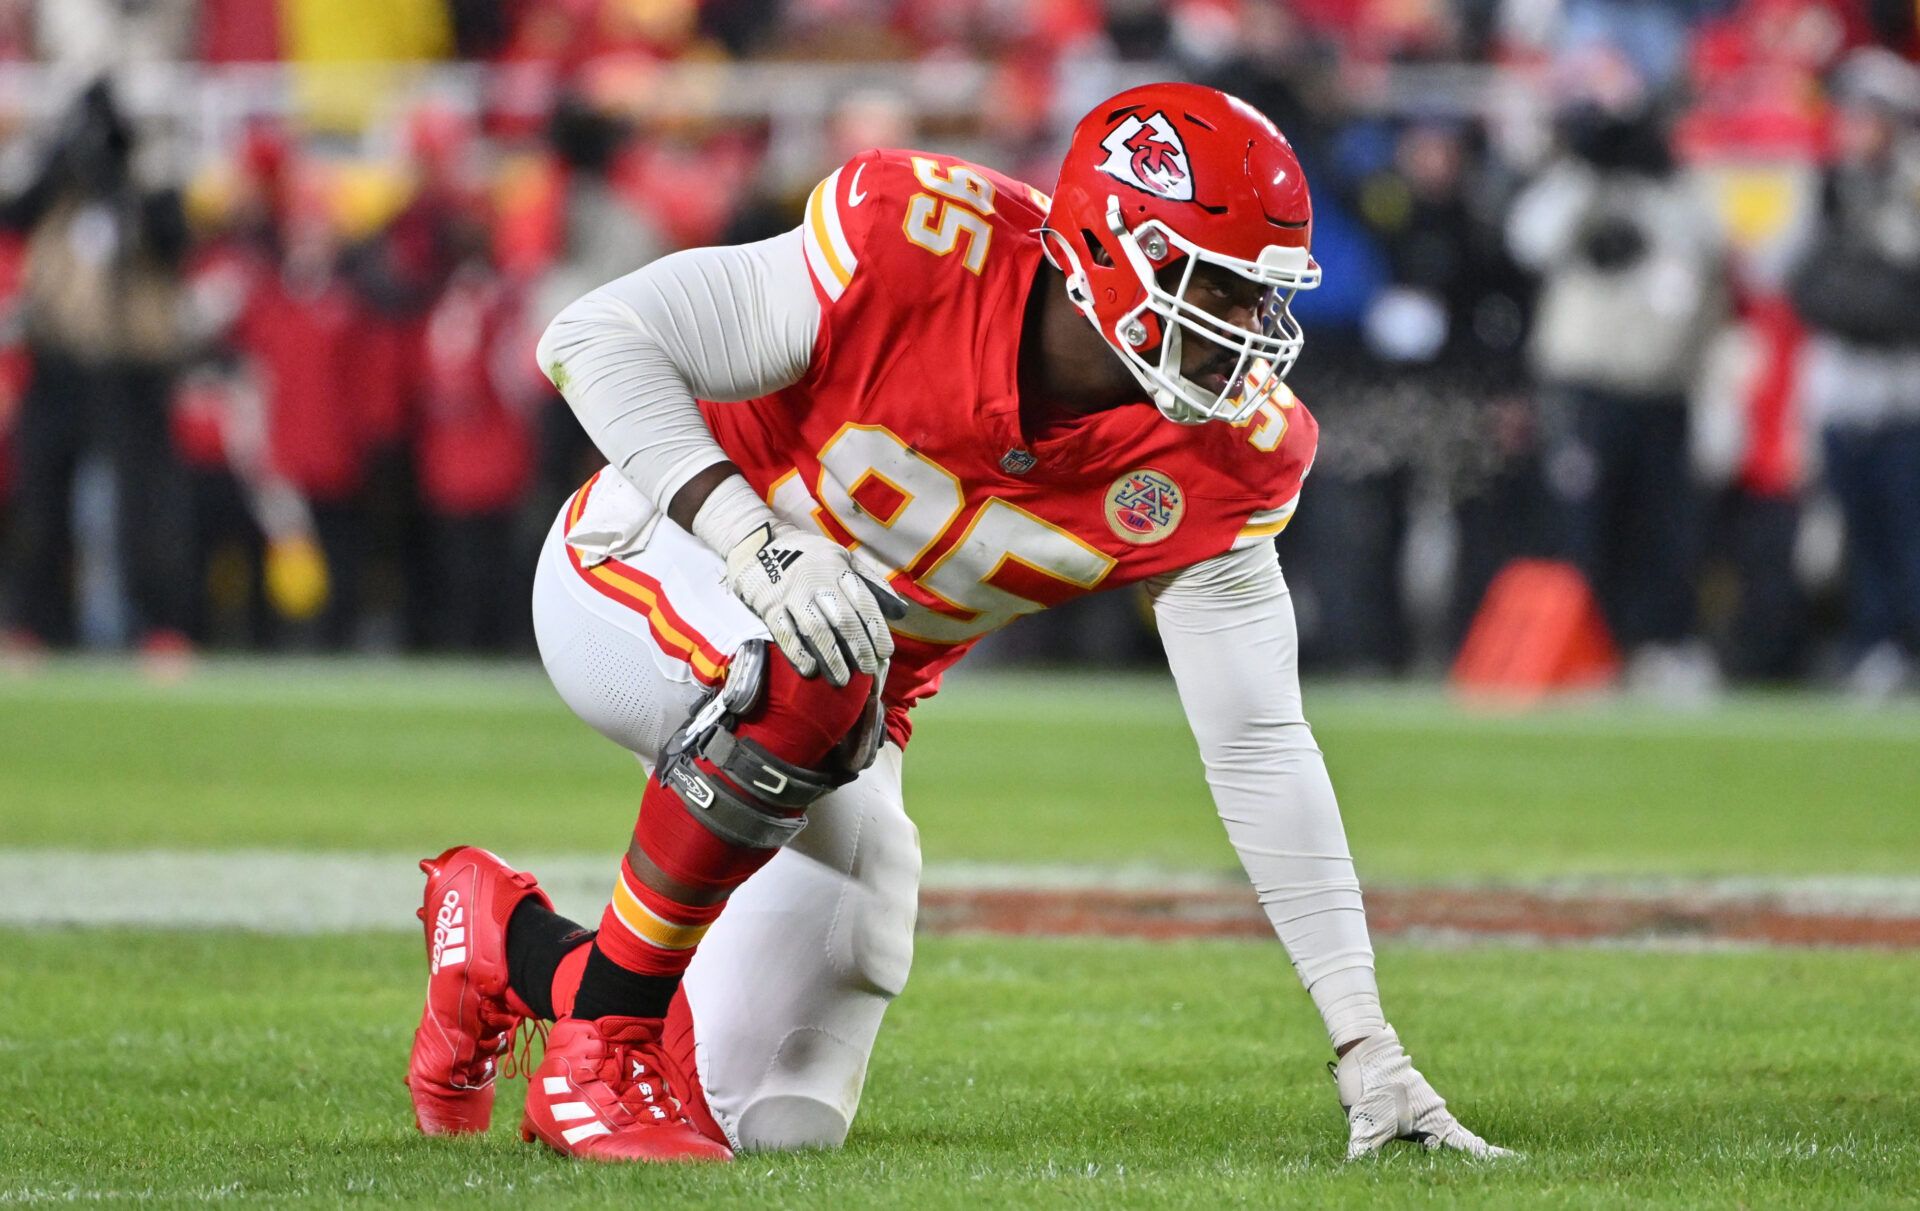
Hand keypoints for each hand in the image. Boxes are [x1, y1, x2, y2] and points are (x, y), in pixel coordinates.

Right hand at [723, 523, 904, 685]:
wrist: (757, 544)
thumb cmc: (808, 556)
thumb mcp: (842, 557)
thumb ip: (870, 582)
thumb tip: (900, 611)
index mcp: (838, 568)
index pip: (863, 601)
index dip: (876, 629)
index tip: (886, 652)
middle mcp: (817, 581)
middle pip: (843, 620)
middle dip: (858, 648)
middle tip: (868, 671)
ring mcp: (792, 595)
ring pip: (816, 630)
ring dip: (832, 658)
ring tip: (842, 679)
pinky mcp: (770, 607)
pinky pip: (785, 634)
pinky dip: (798, 654)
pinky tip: (811, 670)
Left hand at [1332, 1027, 1514, 1160]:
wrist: (1362, 1047)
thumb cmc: (1367, 1085)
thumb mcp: (1365, 1124)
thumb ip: (1362, 1150)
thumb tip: (1349, 1169)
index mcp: (1434, 1120)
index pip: (1469, 1146)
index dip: (1491, 1156)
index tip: (1518, 1161)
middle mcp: (1435, 1112)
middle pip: (1463, 1141)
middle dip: (1479, 1155)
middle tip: (1507, 1163)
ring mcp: (1425, 1103)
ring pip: (1445, 1129)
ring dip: (1457, 1145)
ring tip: (1476, 1156)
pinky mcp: (1412, 1096)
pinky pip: (1429, 1119)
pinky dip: (1435, 1132)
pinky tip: (1431, 1141)